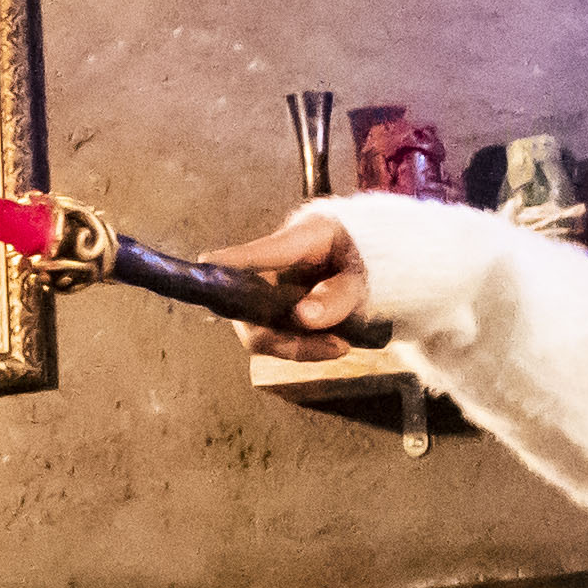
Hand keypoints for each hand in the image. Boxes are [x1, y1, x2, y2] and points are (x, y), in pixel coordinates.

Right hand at [218, 210, 373, 363]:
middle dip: (281, 338)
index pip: (260, 251)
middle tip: (334, 347)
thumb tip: (303, 318)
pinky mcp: (279, 309)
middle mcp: (274, 265)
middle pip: (249, 306)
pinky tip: (334, 344)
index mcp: (298, 239)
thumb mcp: (367, 275)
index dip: (233, 261)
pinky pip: (278, 335)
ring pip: (262, 329)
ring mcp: (273, 288)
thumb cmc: (369, 254)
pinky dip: (304, 346)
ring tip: (340, 346)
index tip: (208, 264)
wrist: (379, 259)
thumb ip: (339, 296)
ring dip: (297, 346)